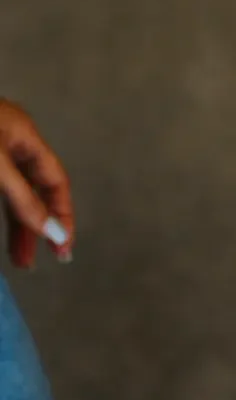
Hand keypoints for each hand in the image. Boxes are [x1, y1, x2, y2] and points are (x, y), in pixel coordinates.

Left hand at [0, 100, 73, 267]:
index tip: (62, 248)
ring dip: (13, 227)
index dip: (62, 214)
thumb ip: (23, 200)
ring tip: (16, 260)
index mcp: (23, 136)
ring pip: (8, 194)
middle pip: (32, 192)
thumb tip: (54, 234)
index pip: (55, 181)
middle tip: (33, 263)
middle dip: (33, 228)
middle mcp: (8, 142)